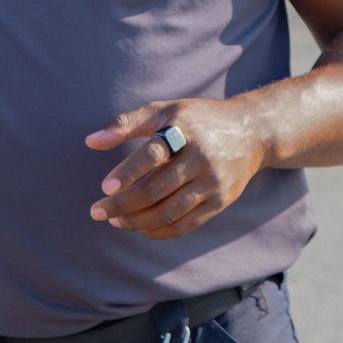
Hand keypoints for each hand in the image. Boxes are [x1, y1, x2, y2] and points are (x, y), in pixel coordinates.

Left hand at [85, 98, 269, 239]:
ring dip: (137, 222)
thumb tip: (90, 141)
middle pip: (156, 189)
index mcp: (185, 130)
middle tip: (98, 211)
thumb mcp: (165, 110)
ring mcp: (213, 182)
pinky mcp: (220, 202)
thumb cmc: (198, 120)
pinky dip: (159, 231)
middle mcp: (201, 157)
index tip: (105, 186)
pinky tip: (140, 228)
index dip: (128, 171)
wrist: (251, 132)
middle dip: (123, 204)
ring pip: (169, 212)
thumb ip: (126, 123)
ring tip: (115, 221)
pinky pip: (185, 224)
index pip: (153, 154)